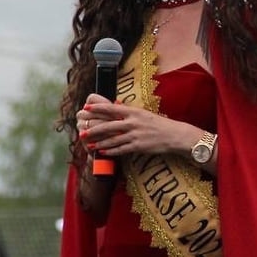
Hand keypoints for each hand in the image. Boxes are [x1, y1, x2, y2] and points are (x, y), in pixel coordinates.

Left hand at [80, 98, 196, 158]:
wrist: (174, 135)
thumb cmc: (159, 124)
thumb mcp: (144, 113)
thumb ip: (129, 111)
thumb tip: (115, 104)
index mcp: (134, 111)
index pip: (112, 108)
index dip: (98, 108)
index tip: (86, 108)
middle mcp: (133, 122)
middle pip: (108, 126)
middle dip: (94, 130)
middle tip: (82, 132)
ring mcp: (135, 135)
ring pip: (112, 140)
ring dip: (99, 143)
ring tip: (89, 145)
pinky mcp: (138, 146)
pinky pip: (121, 149)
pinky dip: (111, 151)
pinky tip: (103, 153)